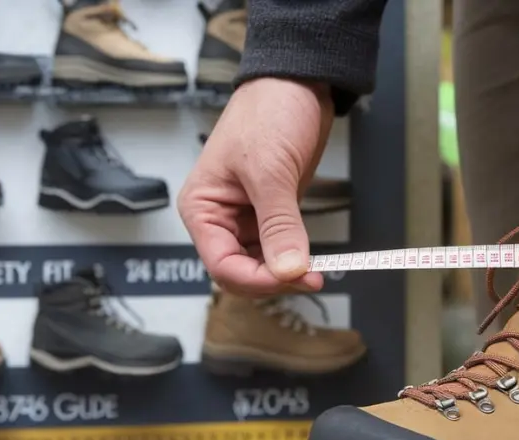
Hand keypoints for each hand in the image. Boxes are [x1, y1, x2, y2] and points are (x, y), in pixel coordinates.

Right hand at [178, 78, 333, 295]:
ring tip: (316, 272)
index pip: (221, 264)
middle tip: (311, 277)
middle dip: (273, 279)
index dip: (256, 279)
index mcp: (202, 207)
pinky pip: (279, 250)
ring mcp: (247, 218)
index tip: (292, 277)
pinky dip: (295, 259)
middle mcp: (220, 218)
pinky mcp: (272, 214)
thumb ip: (279, 225)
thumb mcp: (270, 172)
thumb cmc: (269, 112)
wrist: (297, 81)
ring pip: (261, 266)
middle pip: (240, 272)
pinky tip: (313, 260)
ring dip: (286, 273)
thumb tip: (288, 269)